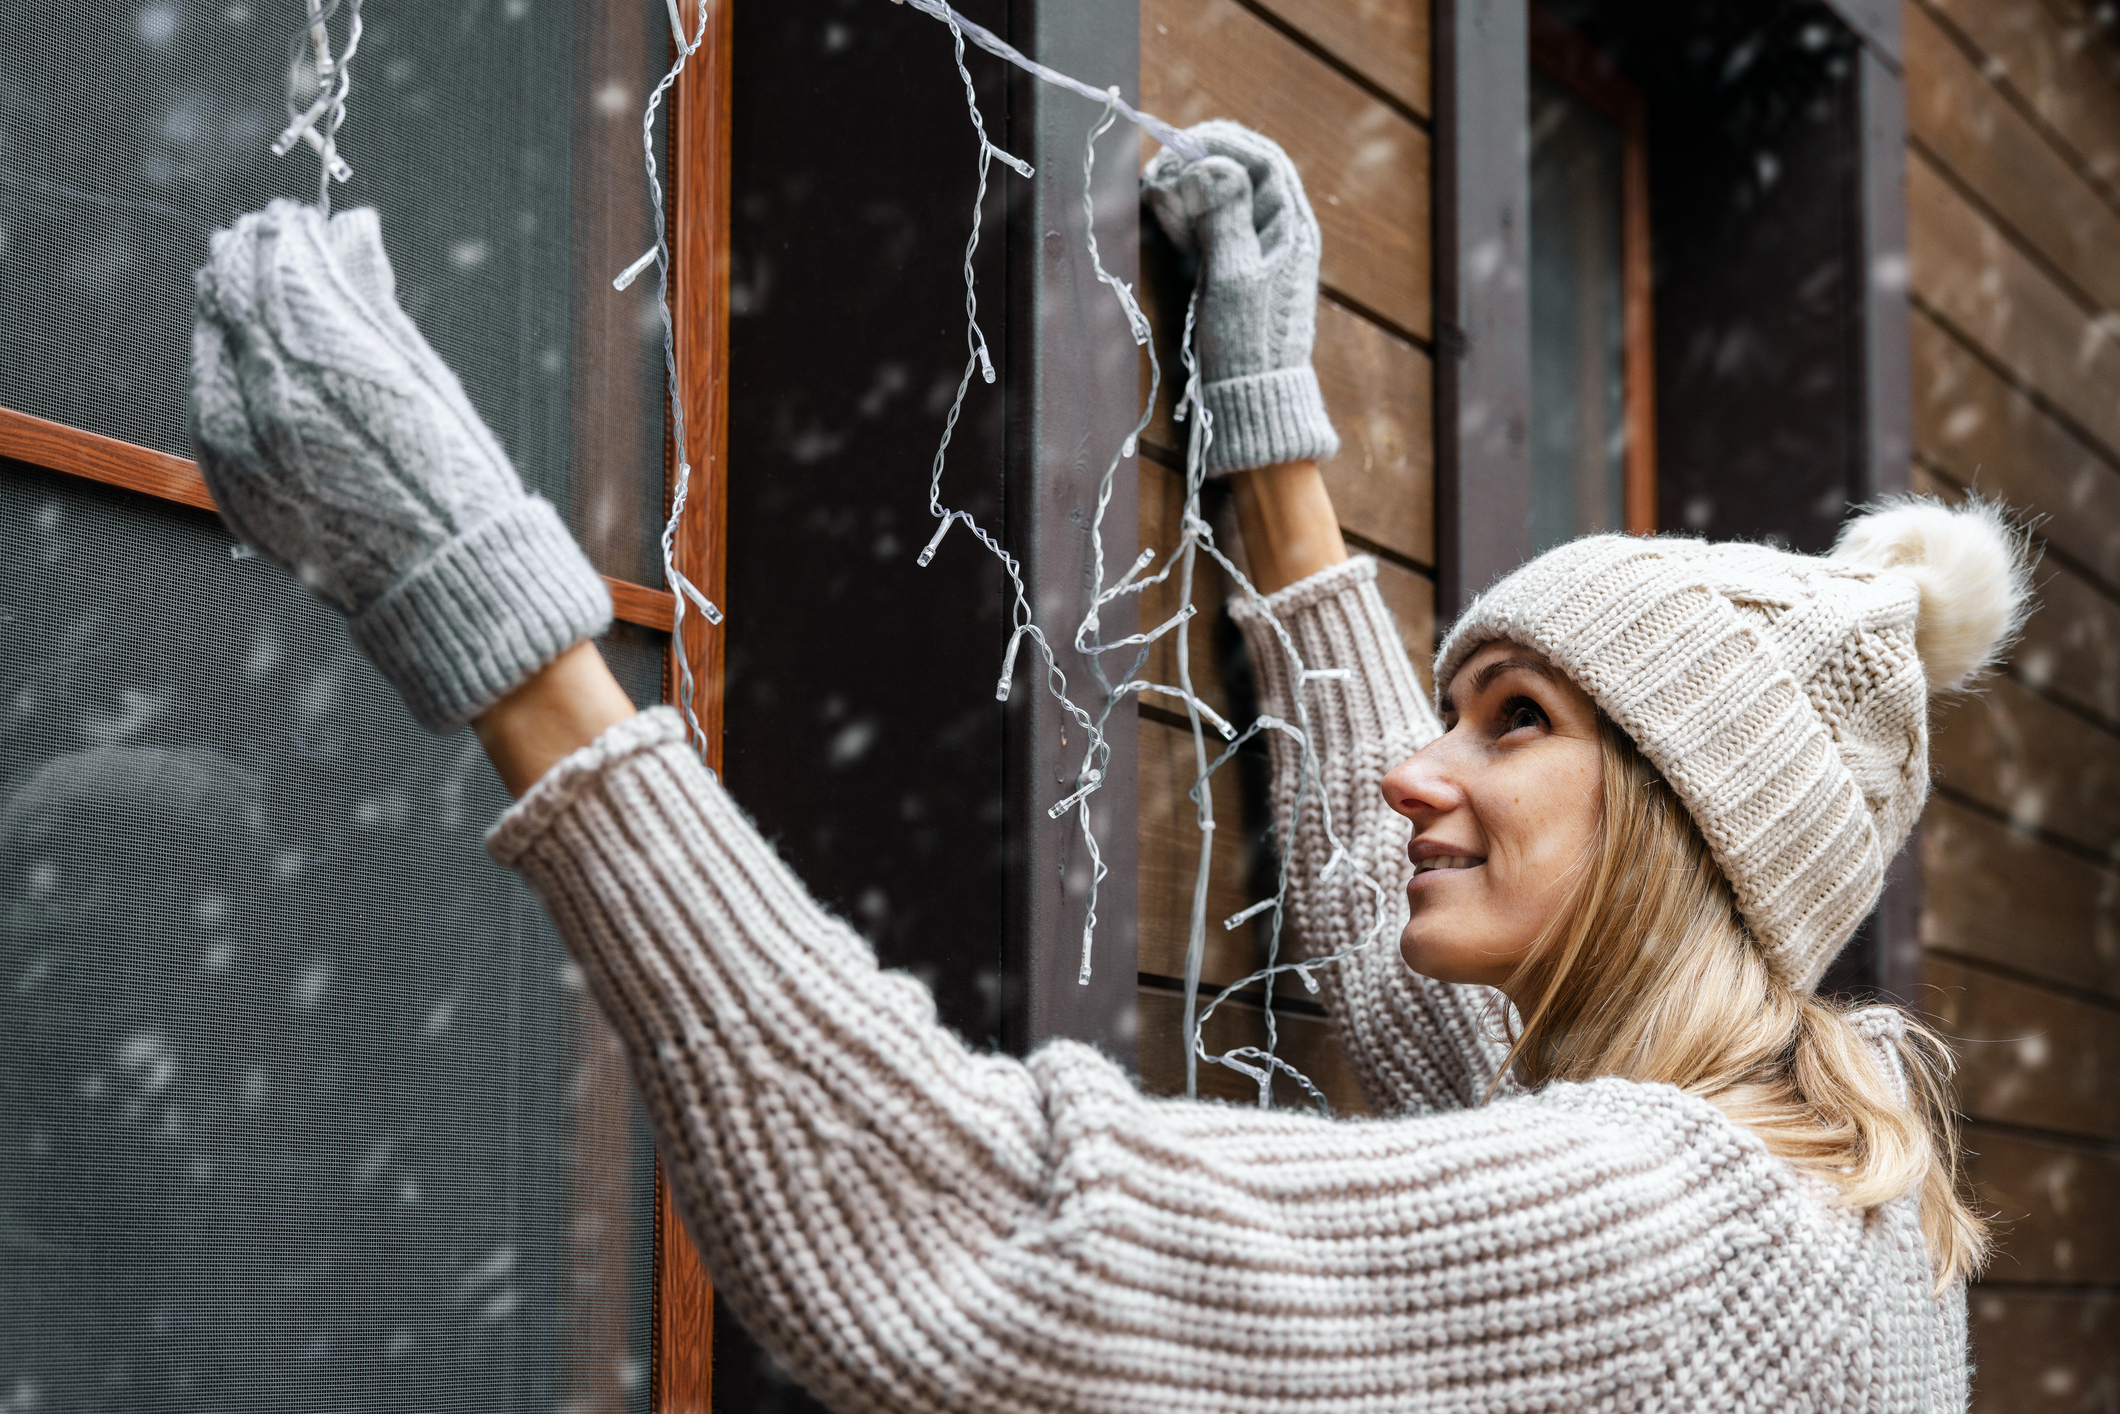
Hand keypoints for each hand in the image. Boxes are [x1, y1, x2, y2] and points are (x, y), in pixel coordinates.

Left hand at [189, 198, 610, 731]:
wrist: (444, 584)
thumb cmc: (453, 479)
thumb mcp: (422, 376)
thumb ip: (370, 297)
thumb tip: (351, 227)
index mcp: (320, 364)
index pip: (276, 272)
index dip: (280, 239)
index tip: (291, 220)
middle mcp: (265, 401)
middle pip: (234, 307)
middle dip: (246, 268)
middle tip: (260, 240)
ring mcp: (238, 450)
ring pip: (211, 354)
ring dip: (226, 316)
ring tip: (247, 288)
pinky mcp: (230, 486)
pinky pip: (207, 411)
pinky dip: (220, 374)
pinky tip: (241, 358)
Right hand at [1142, 121, 1338, 476]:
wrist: (1251, 396)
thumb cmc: (1249, 340)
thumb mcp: (1234, 274)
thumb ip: (1226, 214)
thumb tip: (1213, 162)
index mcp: (1292, 226)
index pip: (1264, 160)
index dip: (1224, 141)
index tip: (1184, 141)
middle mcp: (1278, 232)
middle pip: (1243, 173)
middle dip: (1201, 162)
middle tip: (1163, 168)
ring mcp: (1255, 250)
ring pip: (1223, 198)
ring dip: (1190, 188)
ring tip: (1159, 195)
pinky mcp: (1234, 269)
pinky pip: (1211, 227)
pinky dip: (1187, 217)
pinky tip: (1166, 222)